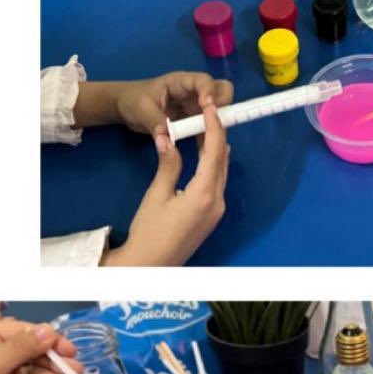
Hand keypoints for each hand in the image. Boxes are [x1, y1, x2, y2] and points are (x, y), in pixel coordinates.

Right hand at [102, 94, 228, 265]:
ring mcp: (216, 211)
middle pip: (222, 162)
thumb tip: (169, 138)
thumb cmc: (150, 232)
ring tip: (205, 128)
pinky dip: (213, 166)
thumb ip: (169, 165)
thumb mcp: (157, 195)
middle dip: (217, 135)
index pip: (215, 152)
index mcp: (205, 194)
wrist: (150, 266)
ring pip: (221, 173)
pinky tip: (205, 156)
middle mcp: (217, 202)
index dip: (214, 127)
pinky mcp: (211, 217)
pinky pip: (217, 184)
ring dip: (215, 151)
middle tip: (207, 113)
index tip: (210, 107)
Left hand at [111, 72, 233, 136]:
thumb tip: (167, 137)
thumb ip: (155, 121)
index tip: (208, 106)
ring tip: (214, 139)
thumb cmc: (132, 100)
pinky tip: (206, 150)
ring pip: (219, 109)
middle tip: (216, 121)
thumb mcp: (141, 109)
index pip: (203, 81)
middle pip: (221, 91)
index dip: (210, 92)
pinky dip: (210, 138)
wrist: (125, 108)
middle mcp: (192, 92)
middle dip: (224, 105)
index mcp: (180, 82)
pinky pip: (208, 128)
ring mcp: (195, 106)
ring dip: (220, 123)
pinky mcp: (193, 121)